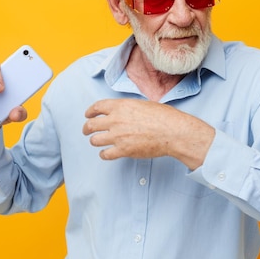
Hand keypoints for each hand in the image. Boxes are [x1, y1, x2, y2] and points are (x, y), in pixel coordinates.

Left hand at [83, 99, 214, 169]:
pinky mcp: (123, 150)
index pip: (97, 107)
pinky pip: (105, 154)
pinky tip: (106, 153)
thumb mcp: (143, 104)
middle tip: (87, 130)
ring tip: (98, 142)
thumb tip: (123, 112)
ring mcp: (118, 136)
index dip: (90, 112)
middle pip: (91, 125)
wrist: (172, 131)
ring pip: (95, 140)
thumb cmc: (163, 117)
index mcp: (120, 106)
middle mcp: (116, 120)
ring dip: (95, 141)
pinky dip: (104, 154)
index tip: (88, 115)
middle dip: (86, 128)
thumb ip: (128, 108)